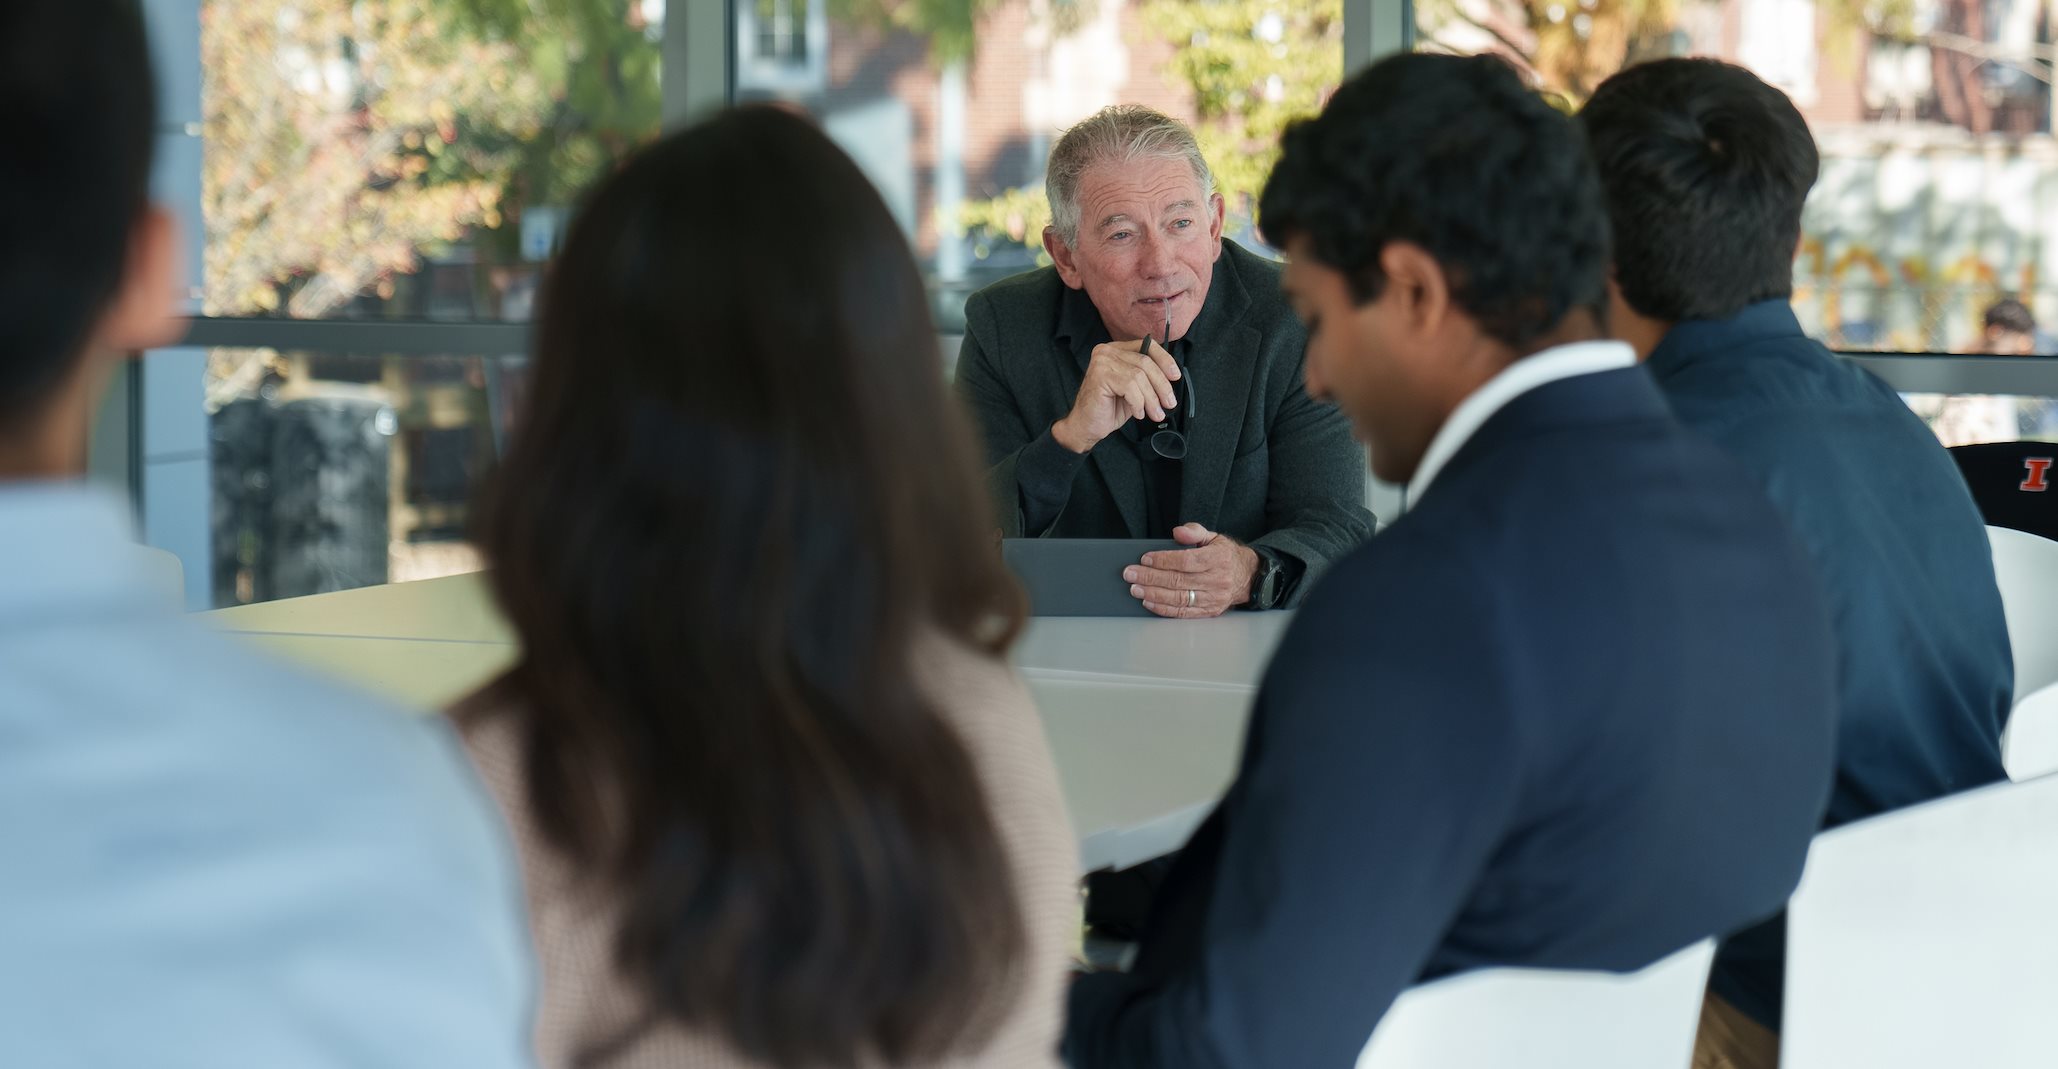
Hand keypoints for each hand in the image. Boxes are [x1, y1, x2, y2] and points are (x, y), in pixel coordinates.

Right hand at [1052, 338, 1181, 453]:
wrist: (1087, 426)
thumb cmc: (1109, 408)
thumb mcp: (1135, 389)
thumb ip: (1148, 377)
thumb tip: (1171, 376)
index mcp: (1116, 350)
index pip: (1146, 346)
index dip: (1165, 360)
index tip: (1175, 376)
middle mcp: (1107, 351)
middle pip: (1145, 362)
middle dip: (1161, 385)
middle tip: (1169, 403)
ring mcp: (1102, 362)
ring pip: (1139, 377)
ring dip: (1151, 399)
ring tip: (1154, 413)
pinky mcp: (1099, 376)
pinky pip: (1130, 387)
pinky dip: (1138, 403)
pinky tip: (1137, 412)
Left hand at [1123, 523, 1258, 618]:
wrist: (1247, 576)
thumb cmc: (1225, 555)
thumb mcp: (1213, 537)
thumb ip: (1194, 532)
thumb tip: (1177, 532)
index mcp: (1218, 559)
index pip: (1186, 561)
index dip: (1164, 560)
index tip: (1144, 559)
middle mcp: (1217, 580)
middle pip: (1179, 580)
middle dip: (1151, 577)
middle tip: (1130, 574)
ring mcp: (1214, 598)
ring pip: (1179, 598)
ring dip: (1153, 594)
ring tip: (1135, 589)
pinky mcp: (1209, 611)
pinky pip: (1183, 612)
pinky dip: (1164, 608)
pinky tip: (1148, 602)